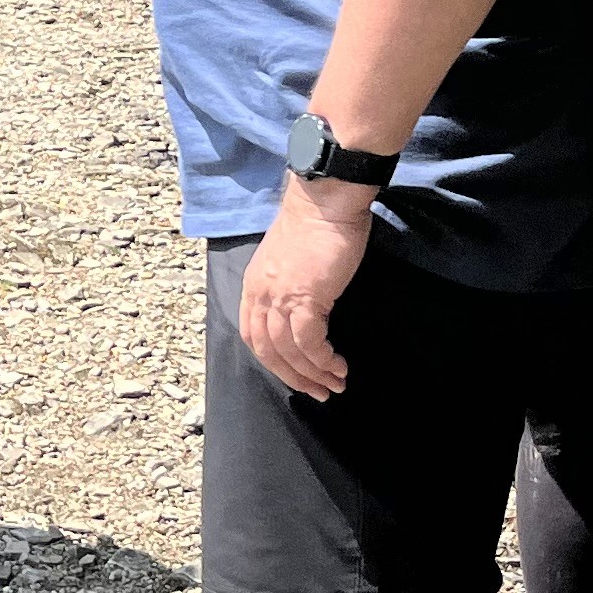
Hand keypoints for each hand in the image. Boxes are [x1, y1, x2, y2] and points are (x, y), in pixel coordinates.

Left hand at [237, 178, 376, 398]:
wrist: (326, 200)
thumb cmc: (316, 225)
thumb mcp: (289, 261)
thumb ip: (288, 286)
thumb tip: (304, 312)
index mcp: (254, 286)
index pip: (253, 336)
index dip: (274, 362)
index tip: (296, 375)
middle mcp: (260, 294)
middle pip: (267, 351)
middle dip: (292, 377)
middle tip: (318, 392)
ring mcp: (279, 296)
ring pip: (288, 351)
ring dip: (313, 374)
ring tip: (335, 385)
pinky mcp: (304, 297)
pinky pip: (309, 342)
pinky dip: (323, 360)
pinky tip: (339, 366)